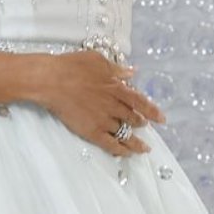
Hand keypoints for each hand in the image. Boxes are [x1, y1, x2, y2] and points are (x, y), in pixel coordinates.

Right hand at [37, 50, 165, 157]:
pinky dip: (120, 150)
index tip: (161, 118)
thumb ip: (116, 69)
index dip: (152, 110)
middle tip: (147, 128)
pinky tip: (126, 154)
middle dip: (142, 124)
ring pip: (125, 134)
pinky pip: (110, 144)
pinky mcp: (92, 131)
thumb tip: (131, 72)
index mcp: (116, 87)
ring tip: (143, 148)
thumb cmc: (72, 66)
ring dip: (135, 141)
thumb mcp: (97, 60)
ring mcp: (104, 120)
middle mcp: (114, 105)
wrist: (52, 80)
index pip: (140, 101)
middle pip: (133, 118)